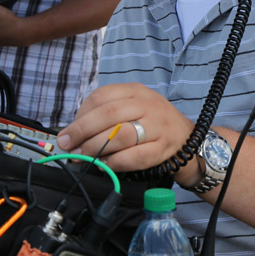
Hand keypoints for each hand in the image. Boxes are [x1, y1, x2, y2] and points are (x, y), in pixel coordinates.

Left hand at [56, 83, 196, 179]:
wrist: (187, 137)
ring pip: (121, 135)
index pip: (101, 97)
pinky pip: (136, 156)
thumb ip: (105, 115)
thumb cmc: (151, 122)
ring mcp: (158, 125)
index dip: (80, 116)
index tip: (67, 133)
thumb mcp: (132, 107)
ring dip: (96, 148)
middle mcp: (148, 104)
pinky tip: (105, 165)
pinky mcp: (165, 147)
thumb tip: (72, 133)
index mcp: (135, 91)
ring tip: (83, 157)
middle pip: (108, 115)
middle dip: (82, 132)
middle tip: (68, 146)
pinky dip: (116, 162)